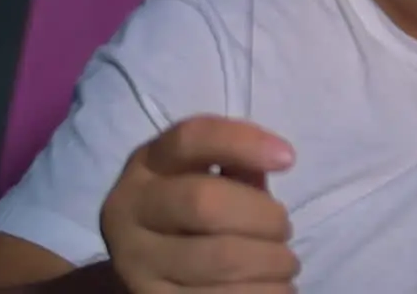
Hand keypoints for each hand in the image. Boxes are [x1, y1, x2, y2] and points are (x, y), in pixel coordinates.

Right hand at [100, 116, 299, 292]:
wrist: (149, 267)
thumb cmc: (195, 213)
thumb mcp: (210, 177)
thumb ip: (239, 163)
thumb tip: (276, 157)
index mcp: (147, 165)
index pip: (191, 139)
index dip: (243, 143)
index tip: (288, 159)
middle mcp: (129, 210)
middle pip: (205, 202)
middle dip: (263, 217)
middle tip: (285, 229)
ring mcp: (135, 262)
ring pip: (220, 259)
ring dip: (271, 262)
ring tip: (284, 263)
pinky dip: (264, 292)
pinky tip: (274, 286)